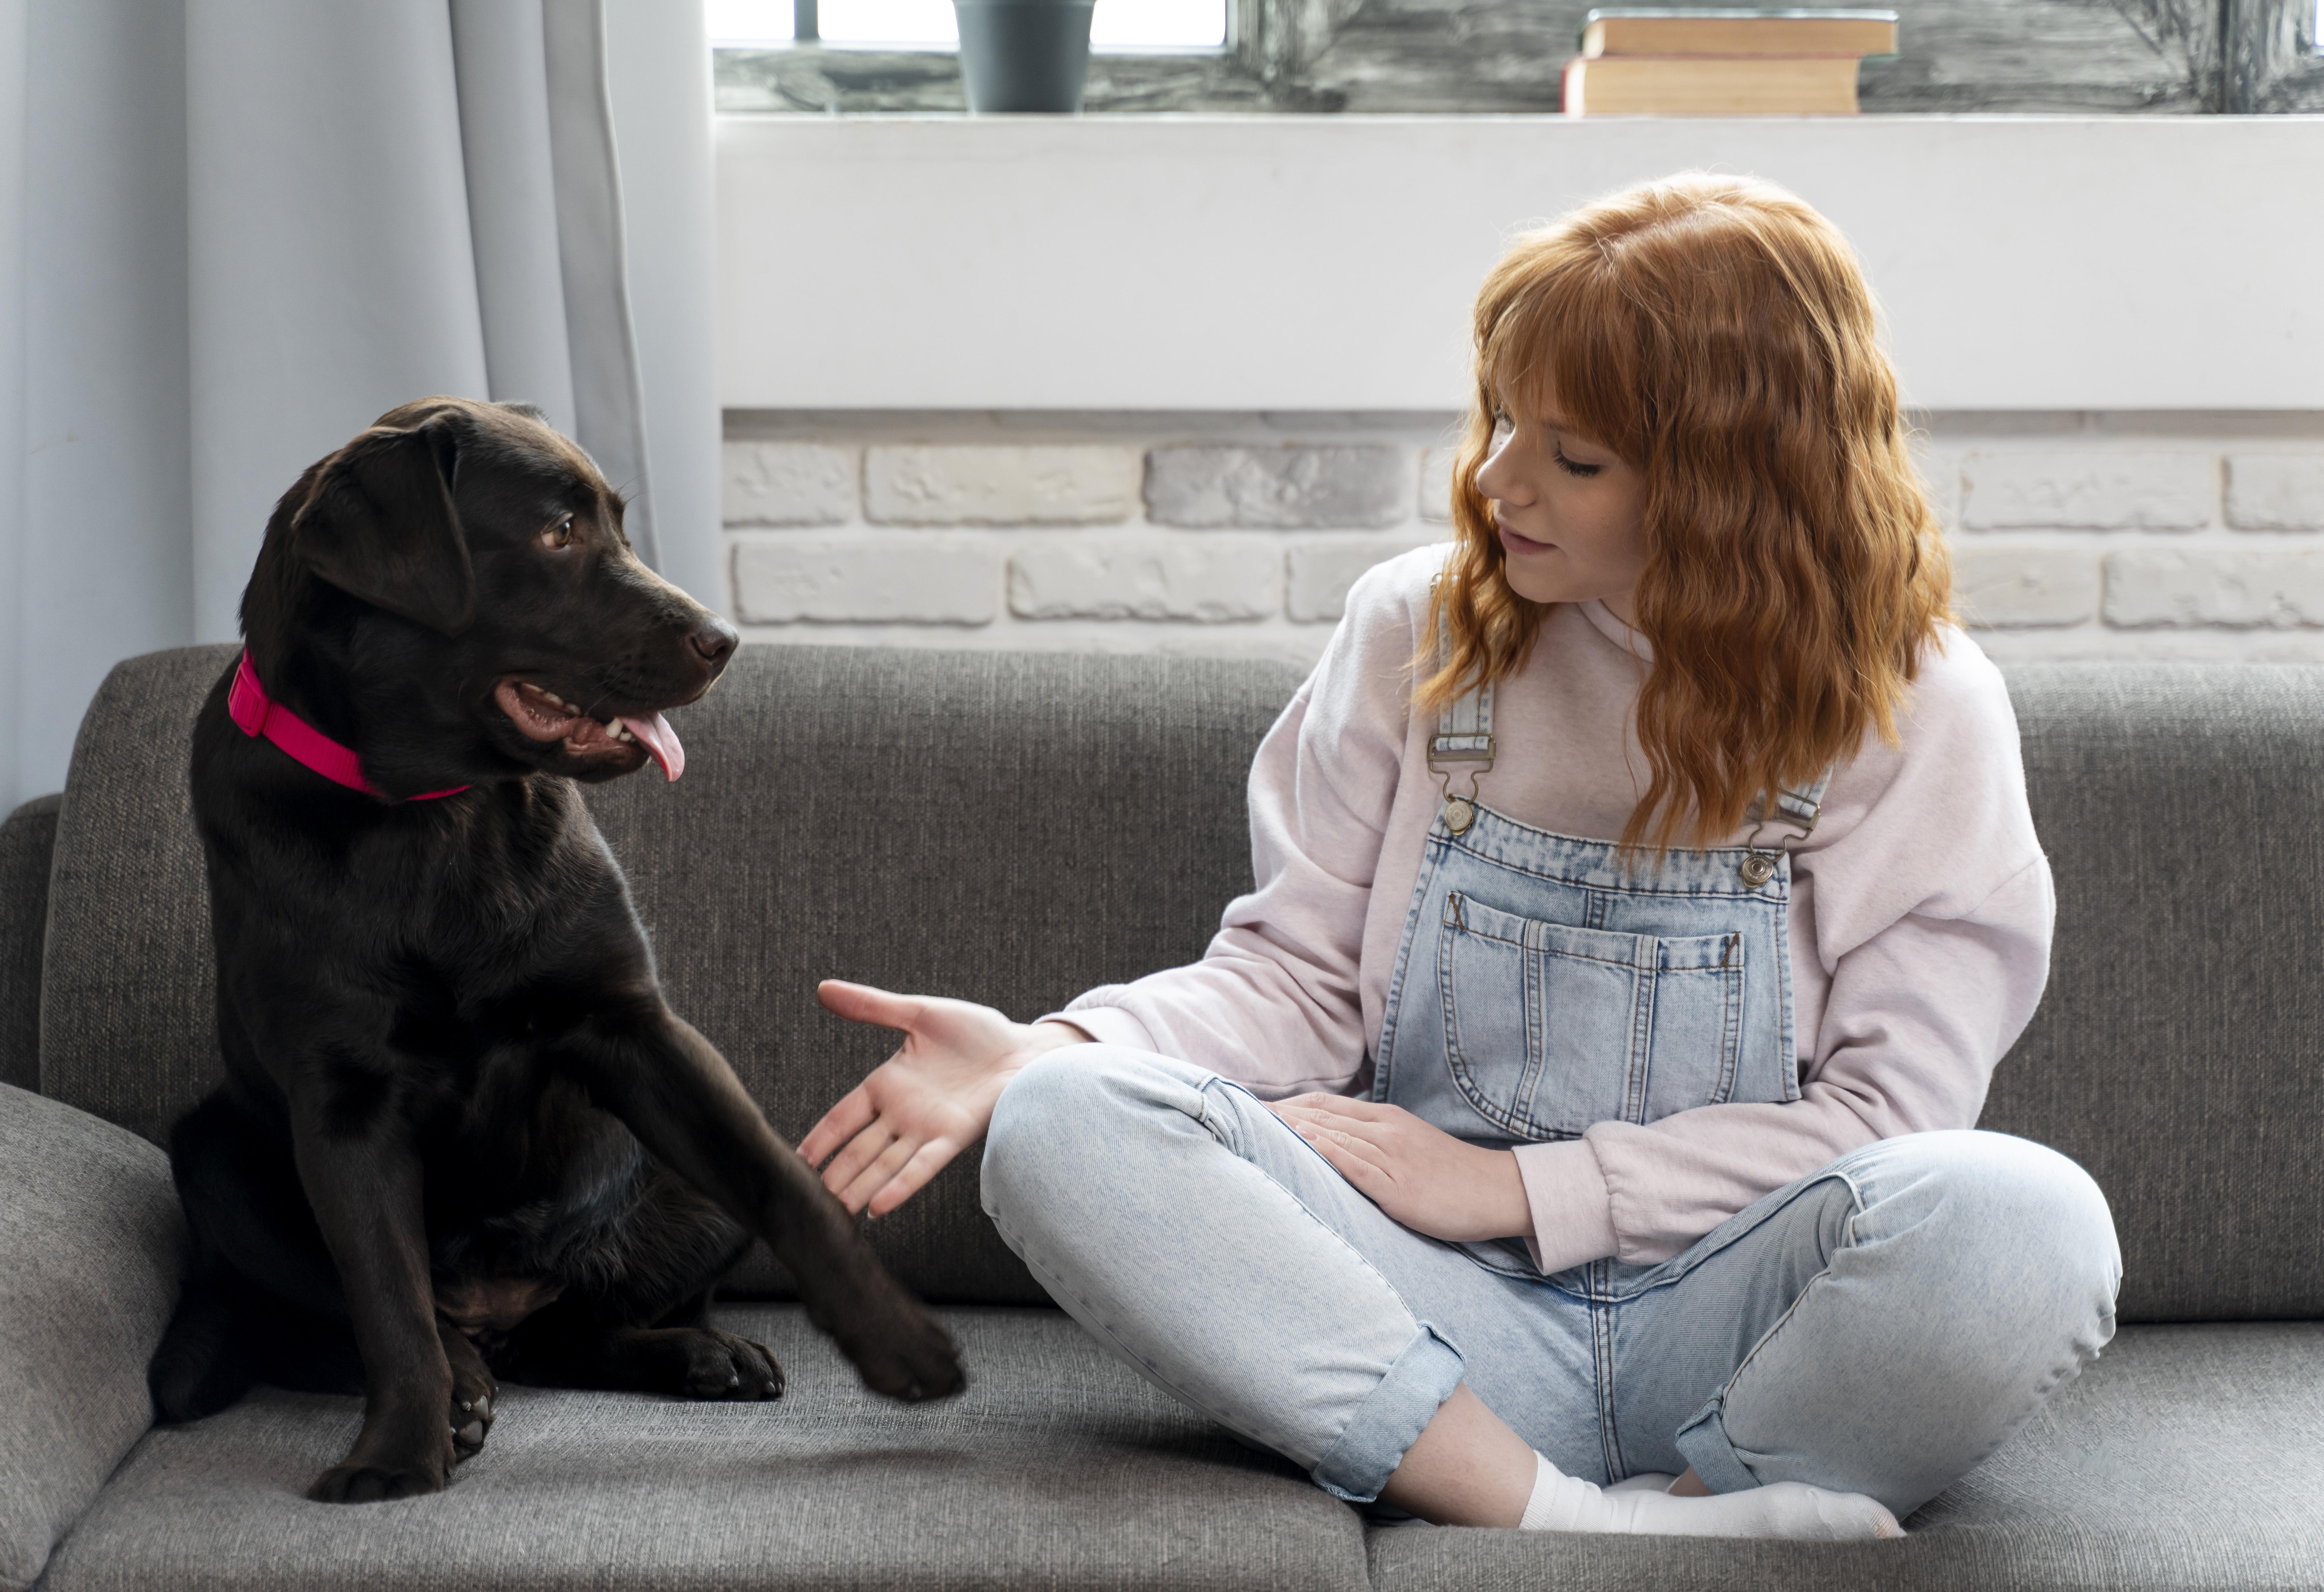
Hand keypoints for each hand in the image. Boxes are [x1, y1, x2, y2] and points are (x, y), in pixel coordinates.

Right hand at [800, 981, 1086, 1216]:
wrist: (1023, 1048)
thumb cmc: (975, 1031)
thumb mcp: (918, 1013)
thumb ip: (872, 1007)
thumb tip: (824, 988)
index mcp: (887, 1085)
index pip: (841, 1118)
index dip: (819, 1139)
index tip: (793, 1161)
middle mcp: (902, 1114)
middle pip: (858, 1151)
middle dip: (833, 1176)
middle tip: (805, 1204)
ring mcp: (926, 1128)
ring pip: (884, 1165)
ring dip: (859, 1189)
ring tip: (834, 1214)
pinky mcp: (954, 1137)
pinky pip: (922, 1166)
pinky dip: (900, 1186)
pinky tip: (878, 1207)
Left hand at [1271, 1094, 1531, 1242]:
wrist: (1495, 1190)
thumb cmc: (1450, 1173)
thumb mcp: (1407, 1146)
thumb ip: (1371, 1140)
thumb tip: (1333, 1138)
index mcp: (1385, 1119)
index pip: (1325, 1105)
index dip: (1287, 1105)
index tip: (1253, 1106)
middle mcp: (1384, 1131)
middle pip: (1321, 1115)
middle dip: (1278, 1114)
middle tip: (1238, 1113)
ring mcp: (1391, 1157)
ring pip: (1334, 1136)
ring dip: (1293, 1130)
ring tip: (1255, 1126)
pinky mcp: (1399, 1186)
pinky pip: (1357, 1166)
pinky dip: (1328, 1153)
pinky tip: (1303, 1146)